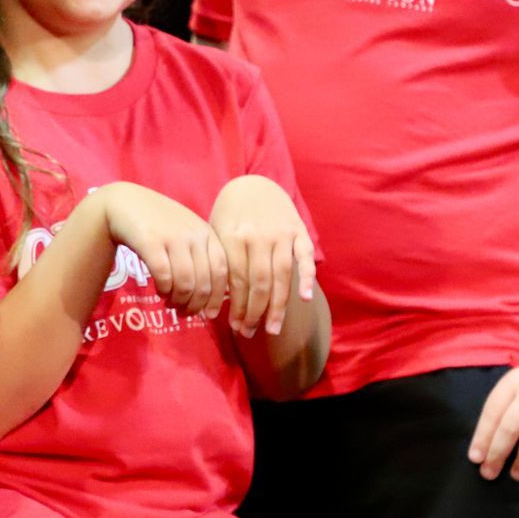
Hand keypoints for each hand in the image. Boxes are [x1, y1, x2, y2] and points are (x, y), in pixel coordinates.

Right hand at [99, 183, 228, 318]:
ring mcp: (172, 237)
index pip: (222, 272)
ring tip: (170, 304)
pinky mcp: (150, 242)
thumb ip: (200, 256)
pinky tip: (159, 291)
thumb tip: (209, 296)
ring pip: (185, 283)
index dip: (217, 297)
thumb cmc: (158, 223)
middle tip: (184, 313)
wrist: (124, 203)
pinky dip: (163, 290)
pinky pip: (164, 276)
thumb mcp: (186, 233)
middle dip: (195, 305)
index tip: (209, 314)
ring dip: (178, 301)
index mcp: (207, 233)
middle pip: (204, 282)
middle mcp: (193, 235)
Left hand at [209, 175, 316, 337]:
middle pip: (258, 283)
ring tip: (273, 329)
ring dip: (278, 306)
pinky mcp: (298, 231)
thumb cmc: (229, 217)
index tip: (233, 327)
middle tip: (249, 333)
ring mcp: (280, 233)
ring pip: (281, 276)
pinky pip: (305, 256)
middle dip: (254, 313)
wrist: (253, 184)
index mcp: (233, 237)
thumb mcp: (216, 234)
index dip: (235, 307)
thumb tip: (212, 303)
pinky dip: (306, 277)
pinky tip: (304, 299)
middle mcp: (257, 236)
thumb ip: (219, 263)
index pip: (235, 281)